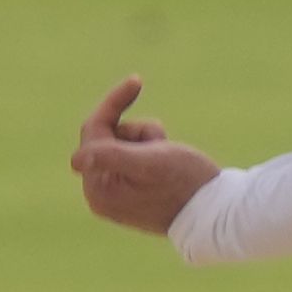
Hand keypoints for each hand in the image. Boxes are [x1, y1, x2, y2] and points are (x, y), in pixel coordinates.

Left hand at [70, 76, 220, 237]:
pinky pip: (130, 158)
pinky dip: (150, 152)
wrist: (216, 211)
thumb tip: (74, 160)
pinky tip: (167, 165)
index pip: (93, 131)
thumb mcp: (148, 163)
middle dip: (137, 132)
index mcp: (98, 189)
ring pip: (121, 145)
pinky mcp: (129, 194)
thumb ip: (110, 158)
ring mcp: (114, 196)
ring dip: (146, 141)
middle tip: (162, 140)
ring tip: (168, 156)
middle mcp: (99, 196)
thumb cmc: (186, 183)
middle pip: (106, 138)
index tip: (136, 80)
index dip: (113, 103)